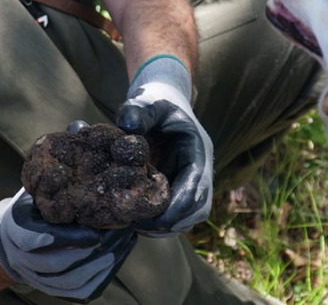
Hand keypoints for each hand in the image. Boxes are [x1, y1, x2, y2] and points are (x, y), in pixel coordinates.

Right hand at [0, 188, 136, 302]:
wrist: (16, 236)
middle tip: (115, 237)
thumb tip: (87, 179)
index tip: (93, 235)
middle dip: (87, 252)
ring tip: (118, 248)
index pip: (34, 239)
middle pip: (54, 264)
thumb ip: (56, 193)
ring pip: (68, 281)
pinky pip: (79, 292)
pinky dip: (100, 278)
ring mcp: (37, 278)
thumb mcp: (39, 193)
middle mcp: (21, 258)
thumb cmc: (36, 207)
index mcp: (15, 229)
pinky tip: (115, 258)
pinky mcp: (54, 289)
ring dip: (97, 266)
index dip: (64, 239)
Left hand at [116, 55, 212, 236]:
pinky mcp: (179, 188)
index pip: (197, 187)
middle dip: (173, 222)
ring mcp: (191, 181)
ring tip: (137, 226)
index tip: (152, 218)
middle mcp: (200, 169)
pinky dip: (160, 221)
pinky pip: (177, 214)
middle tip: (140, 226)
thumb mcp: (147, 102)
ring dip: (167, 226)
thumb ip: (137, 112)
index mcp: (197, 150)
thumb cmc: (155, 102)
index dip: (178, 206)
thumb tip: (127, 128)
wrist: (162, 102)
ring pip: (190, 216)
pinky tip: (136, 218)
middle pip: (199, 208)